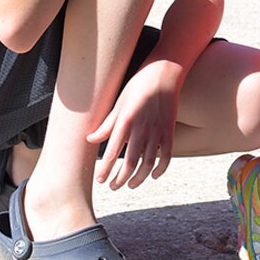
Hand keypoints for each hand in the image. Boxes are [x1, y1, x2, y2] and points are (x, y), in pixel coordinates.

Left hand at [89, 61, 183, 189]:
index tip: (101, 180)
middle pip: (131, 162)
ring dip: (139, 178)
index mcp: (126, 121)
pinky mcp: (169, 131)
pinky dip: (161, 169)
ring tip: (131, 184)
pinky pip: (166, 155)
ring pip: (148, 163)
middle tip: (114, 186)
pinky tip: (154, 175)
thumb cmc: (137, 86)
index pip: (113, 152)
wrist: (163, 73)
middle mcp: (142, 128)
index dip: (106, 169)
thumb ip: (106, 124)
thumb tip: (90, 139)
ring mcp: (157, 130)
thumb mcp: (118, 104)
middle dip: (121, 178)